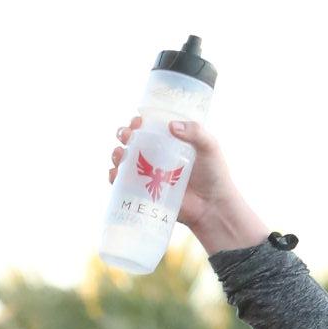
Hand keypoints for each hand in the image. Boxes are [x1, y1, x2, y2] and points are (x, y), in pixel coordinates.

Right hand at [108, 116, 266, 257]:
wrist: (211, 207)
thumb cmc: (214, 174)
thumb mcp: (209, 146)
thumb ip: (195, 132)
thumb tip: (171, 126)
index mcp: (169, 141)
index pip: (149, 126)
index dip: (138, 121)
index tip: (138, 122)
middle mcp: (156, 156)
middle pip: (131, 141)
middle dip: (123, 135)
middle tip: (127, 136)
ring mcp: (148, 175)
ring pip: (123, 161)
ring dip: (116, 154)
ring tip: (120, 154)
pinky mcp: (143, 193)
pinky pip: (122, 185)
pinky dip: (114, 178)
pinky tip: (115, 174)